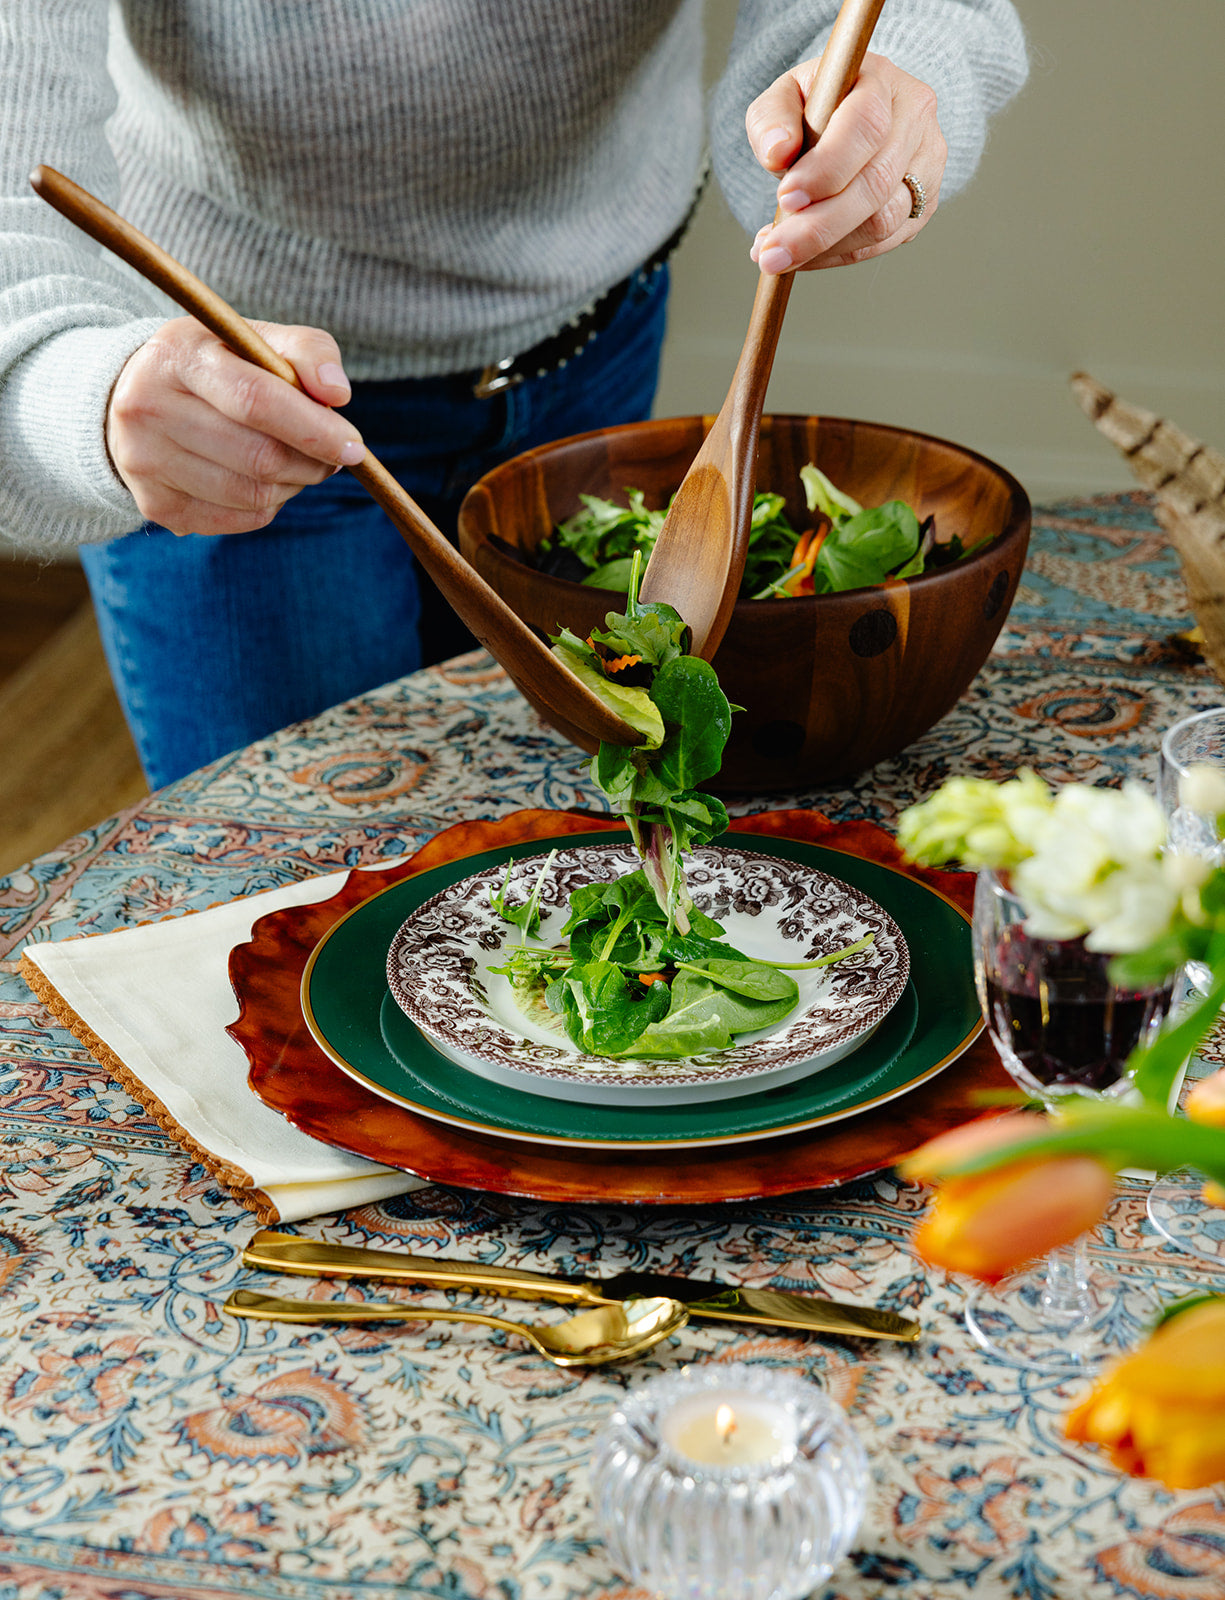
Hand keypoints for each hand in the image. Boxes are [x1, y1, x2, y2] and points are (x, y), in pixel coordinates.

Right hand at [105, 317, 365, 535]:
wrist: (135, 396)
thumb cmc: (216, 364)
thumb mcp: (253, 338)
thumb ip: (306, 351)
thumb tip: (338, 393)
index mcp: (176, 356)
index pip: (255, 401)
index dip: (313, 429)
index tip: (353, 446)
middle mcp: (147, 408)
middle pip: (258, 456)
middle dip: (312, 462)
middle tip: (333, 456)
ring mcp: (145, 462)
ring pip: (253, 495)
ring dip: (295, 484)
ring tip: (300, 463)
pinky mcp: (156, 505)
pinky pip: (240, 519)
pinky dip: (270, 505)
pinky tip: (267, 480)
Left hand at [746, 51, 945, 272]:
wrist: (852, 118)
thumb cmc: (817, 105)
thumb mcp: (785, 96)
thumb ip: (772, 118)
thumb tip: (777, 152)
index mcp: (883, 82)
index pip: (866, 124)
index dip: (827, 166)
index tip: (786, 197)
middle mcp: (916, 122)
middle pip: (876, 182)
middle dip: (819, 225)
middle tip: (772, 252)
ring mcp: (927, 167)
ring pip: (882, 222)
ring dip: (825, 248)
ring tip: (778, 255)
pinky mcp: (924, 206)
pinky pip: (882, 244)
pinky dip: (837, 256)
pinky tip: (804, 257)